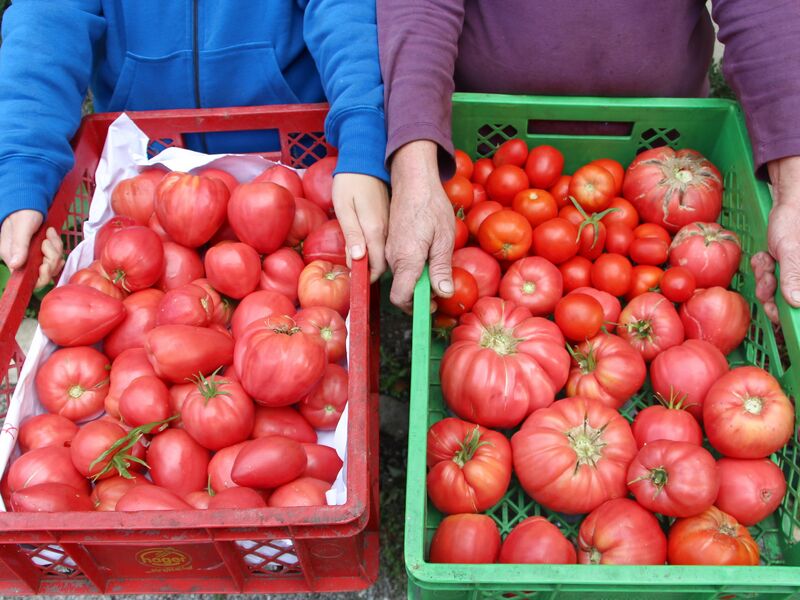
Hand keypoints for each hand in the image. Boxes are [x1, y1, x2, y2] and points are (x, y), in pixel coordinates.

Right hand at [0, 210, 62, 288]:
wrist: (29, 202)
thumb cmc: (22, 213)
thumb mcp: (21, 228)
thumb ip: (19, 246)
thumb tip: (15, 265)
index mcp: (12, 257)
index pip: (28, 279)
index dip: (41, 275)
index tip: (46, 264)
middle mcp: (23, 260)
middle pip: (44, 273)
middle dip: (51, 258)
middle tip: (47, 242)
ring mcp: (34, 256)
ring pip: (52, 264)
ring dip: (55, 249)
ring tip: (49, 234)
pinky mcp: (43, 251)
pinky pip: (56, 256)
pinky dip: (58, 247)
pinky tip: (53, 236)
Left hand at [332, 173, 388, 282]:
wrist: (365, 159)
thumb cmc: (349, 181)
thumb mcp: (344, 207)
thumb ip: (352, 234)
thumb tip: (357, 259)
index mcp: (375, 229)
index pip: (378, 264)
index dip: (367, 277)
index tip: (356, 282)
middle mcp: (386, 229)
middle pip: (383, 261)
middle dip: (371, 272)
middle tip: (354, 276)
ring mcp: (390, 224)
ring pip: (386, 252)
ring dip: (374, 261)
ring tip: (358, 264)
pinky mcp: (390, 218)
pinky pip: (386, 241)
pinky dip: (377, 249)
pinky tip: (366, 248)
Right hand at [385, 140, 454, 312]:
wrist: (412, 180)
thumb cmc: (431, 205)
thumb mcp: (444, 238)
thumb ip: (441, 268)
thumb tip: (443, 293)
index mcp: (406, 259)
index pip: (401, 297)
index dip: (415, 308)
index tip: (434, 305)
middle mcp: (392, 258)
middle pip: (401, 289)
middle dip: (419, 296)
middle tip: (441, 288)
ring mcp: (389, 250)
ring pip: (401, 277)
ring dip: (418, 280)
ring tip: (437, 268)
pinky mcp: (390, 243)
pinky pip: (399, 264)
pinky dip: (413, 268)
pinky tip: (428, 255)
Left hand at [752, 156, 799, 323]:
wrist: (787, 205)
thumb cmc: (795, 223)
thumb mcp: (792, 250)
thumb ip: (794, 275)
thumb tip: (796, 301)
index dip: (792, 317)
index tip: (777, 318)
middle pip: (791, 302)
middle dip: (773, 295)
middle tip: (765, 288)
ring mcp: (796, 275)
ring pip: (778, 293)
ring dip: (766, 280)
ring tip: (766, 263)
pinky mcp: (785, 270)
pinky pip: (770, 281)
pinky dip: (763, 271)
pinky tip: (764, 258)